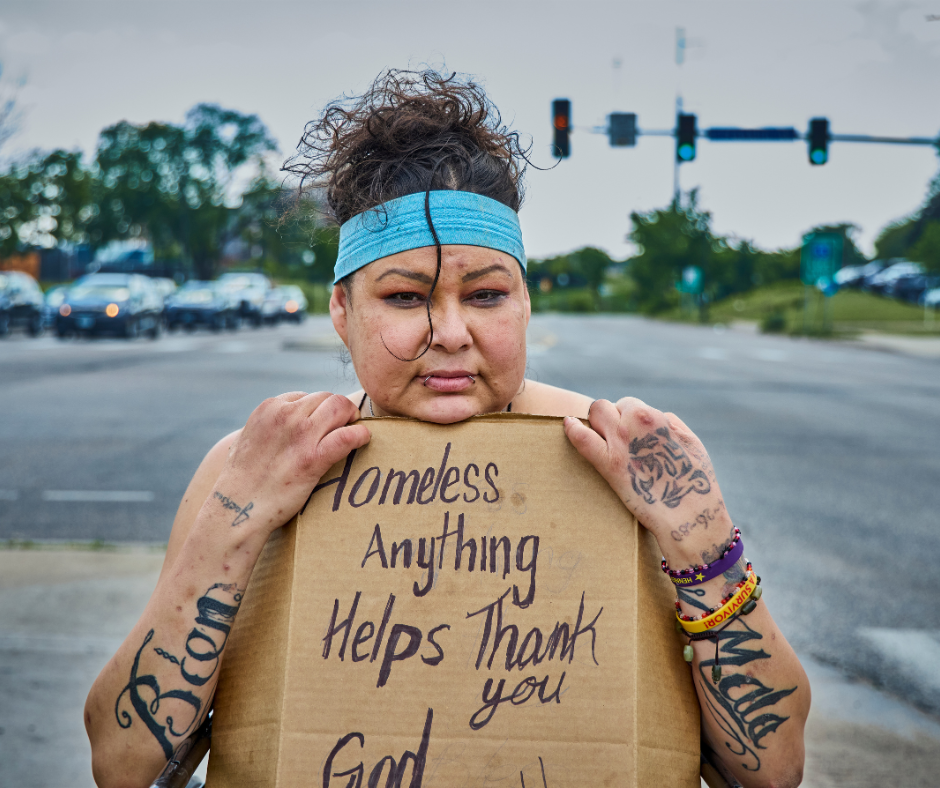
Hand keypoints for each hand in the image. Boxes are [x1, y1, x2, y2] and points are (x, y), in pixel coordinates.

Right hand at [208, 392, 369, 534]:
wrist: (236, 508)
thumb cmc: (241, 479)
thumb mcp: (246, 439)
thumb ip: (267, 427)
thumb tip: (280, 427)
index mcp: (268, 408)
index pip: (305, 396)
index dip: (318, 410)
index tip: (323, 424)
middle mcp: (285, 415)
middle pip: (326, 397)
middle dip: (338, 410)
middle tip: (344, 426)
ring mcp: (300, 434)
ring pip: (340, 407)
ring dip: (351, 417)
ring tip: (353, 431)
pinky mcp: (313, 458)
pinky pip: (347, 436)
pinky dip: (360, 435)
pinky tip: (362, 440)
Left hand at [564, 398, 730, 558]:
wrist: (688, 515)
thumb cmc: (693, 481)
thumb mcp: (690, 442)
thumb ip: (670, 424)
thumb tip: (656, 417)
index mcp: (654, 417)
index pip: (628, 404)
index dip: (624, 417)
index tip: (624, 432)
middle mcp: (634, 424)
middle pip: (606, 407)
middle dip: (607, 418)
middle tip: (612, 439)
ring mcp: (620, 443)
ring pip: (594, 414)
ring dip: (594, 423)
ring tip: (598, 439)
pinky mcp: (610, 465)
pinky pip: (582, 438)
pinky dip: (572, 428)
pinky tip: (568, 424)